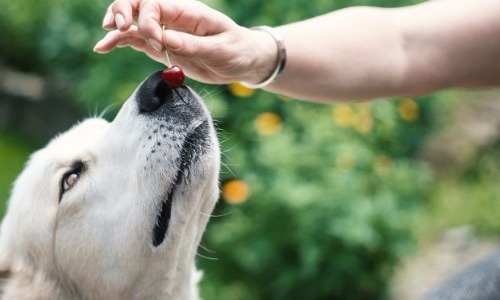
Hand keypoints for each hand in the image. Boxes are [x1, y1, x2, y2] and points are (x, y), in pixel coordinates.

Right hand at [94, 0, 275, 83]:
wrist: (243, 61)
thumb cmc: (237, 51)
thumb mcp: (220, 49)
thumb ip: (192, 45)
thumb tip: (165, 41)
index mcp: (188, 11)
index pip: (156, 5)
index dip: (149, 21)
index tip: (159, 44)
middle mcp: (173, 18)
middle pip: (138, 5)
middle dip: (123, 12)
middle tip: (117, 28)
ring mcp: (165, 32)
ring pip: (133, 23)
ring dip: (116, 29)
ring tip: (103, 42)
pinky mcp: (162, 47)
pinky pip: (137, 41)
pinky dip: (120, 43)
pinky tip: (104, 47)